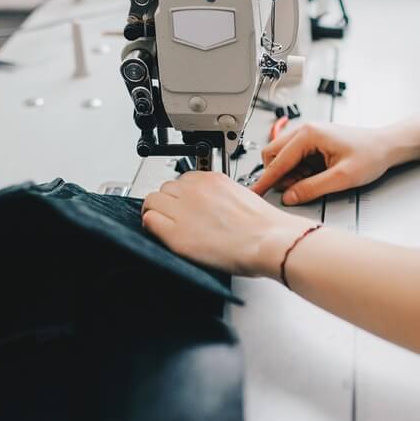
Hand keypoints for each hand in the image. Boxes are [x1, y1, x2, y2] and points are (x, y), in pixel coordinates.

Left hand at [142, 171, 308, 276]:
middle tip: (176, 217)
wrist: (270, 241)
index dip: (182, 195)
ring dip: (158, 211)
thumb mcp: (241, 197)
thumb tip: (211, 203)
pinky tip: (162, 234)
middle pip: (165, 188)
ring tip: (168, 225)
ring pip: (152, 200)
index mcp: (212, 179)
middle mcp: (195, 190)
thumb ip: (221, 195)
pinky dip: (152, 226)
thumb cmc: (264, 227)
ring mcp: (183, 209)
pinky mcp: (176, 231)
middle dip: (169, 202)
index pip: (183, 180)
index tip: (185, 205)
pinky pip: (149, 220)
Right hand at [250, 123, 398, 204]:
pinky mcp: (313, 142)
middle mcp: (305, 130)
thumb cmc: (371, 155)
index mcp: (309, 134)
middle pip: (273, 154)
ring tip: (313, 181)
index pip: (278, 161)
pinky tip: (315, 176)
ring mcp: (309, 135)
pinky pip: (294, 158)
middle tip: (296, 188)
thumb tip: (289, 197)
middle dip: (279, 175)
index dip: (265, 180)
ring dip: (290, 173)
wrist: (386, 146)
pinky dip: (298, 170)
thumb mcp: (341, 178)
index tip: (254, 193)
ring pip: (282, 156)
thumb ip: (312, 188)